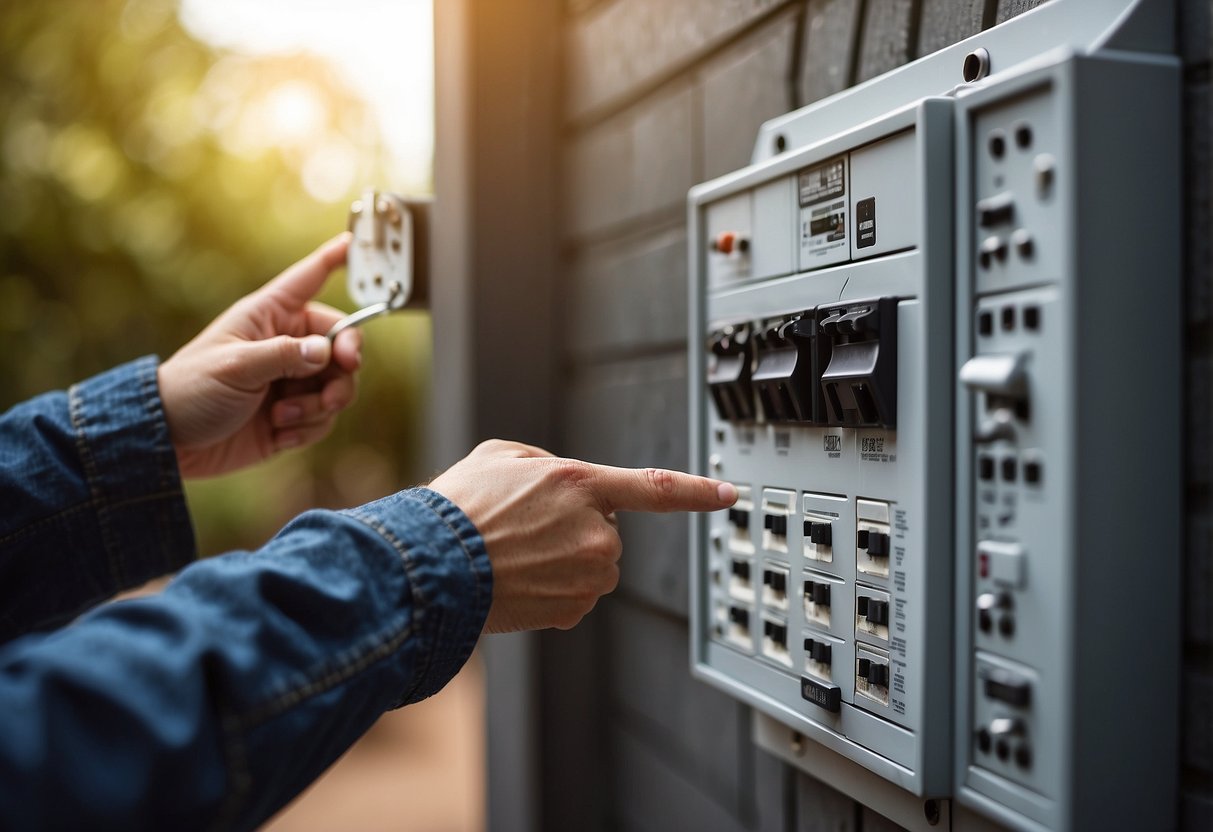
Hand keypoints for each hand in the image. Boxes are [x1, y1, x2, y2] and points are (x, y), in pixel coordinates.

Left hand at [158, 233, 362, 478]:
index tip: (354, 241)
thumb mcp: (235, 367)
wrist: (171, 441)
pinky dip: (310, 427)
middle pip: (340, 343)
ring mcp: (291, 380)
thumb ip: (284, 355)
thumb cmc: (192, 390)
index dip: (333, 259)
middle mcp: (285, 343)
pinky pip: (325, 417)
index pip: (308, 279)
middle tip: (336, 384)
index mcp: (268, 317)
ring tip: (286, 415)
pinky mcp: (293, 414)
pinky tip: (281, 432)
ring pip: (338, 384)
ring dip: (322, 405)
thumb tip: (326, 351)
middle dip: (344, 367)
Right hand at [428, 439, 738, 632]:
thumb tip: (564, 484)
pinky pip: (577, 596)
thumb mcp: (500, 456)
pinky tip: (518, 580)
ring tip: (515, 555)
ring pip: (593, 566)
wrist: (429, 567)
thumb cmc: (458, 509)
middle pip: (608, 531)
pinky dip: (553, 591)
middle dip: (577, 529)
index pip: (655, 487)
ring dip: (564, 561)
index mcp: (580, 483)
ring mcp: (587, 573)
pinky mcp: (574, 608)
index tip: (728, 496)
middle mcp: (593, 529)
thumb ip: (546, 463)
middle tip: (526, 528)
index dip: (697, 491)